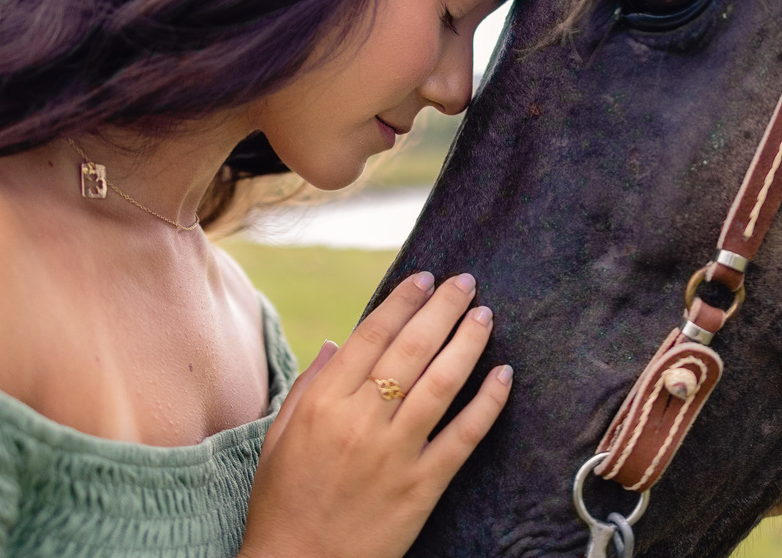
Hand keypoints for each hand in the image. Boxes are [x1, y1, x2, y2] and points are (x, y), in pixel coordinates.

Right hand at [240, 271, 510, 557]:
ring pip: (441, 383)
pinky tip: (503, 375)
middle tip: (466, 283)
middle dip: (443, 309)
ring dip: (468, 343)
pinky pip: (463, 436)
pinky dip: (487, 403)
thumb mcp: (278, 437)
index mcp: (323, 403)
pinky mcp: (423, 486)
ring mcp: (395, 453)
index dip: (402, 302)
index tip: (425, 279)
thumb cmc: (282, 502)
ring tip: (485, 316)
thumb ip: (307, 385)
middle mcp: (361, 420)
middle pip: (411, 349)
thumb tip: (337, 342)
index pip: (371, 335)